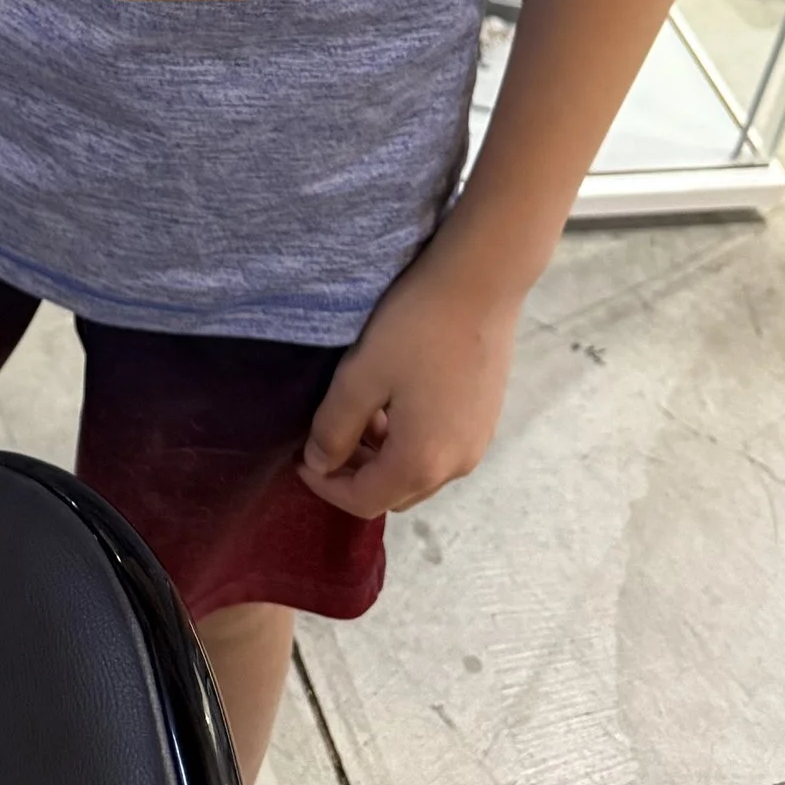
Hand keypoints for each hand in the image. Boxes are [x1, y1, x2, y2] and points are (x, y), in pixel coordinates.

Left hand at [298, 232, 524, 518]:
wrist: (481, 283)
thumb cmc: (415, 327)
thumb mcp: (361, 374)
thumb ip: (335, 426)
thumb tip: (319, 464)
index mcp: (422, 463)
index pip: (364, 501)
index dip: (326, 487)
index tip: (299, 458)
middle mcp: (456, 466)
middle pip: (394, 494)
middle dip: (354, 475)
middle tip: (326, 437)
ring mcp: (476, 443)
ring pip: (419, 473)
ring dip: (382, 458)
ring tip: (358, 415)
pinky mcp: (485, 420)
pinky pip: (439, 451)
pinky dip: (409, 443)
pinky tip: (394, 402)